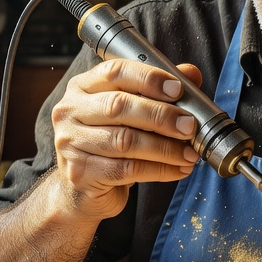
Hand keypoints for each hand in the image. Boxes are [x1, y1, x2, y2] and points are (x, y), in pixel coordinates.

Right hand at [48, 59, 201, 220]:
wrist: (82, 189)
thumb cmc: (109, 142)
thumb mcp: (131, 112)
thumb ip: (157, 90)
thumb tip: (190, 74)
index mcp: (82, 86)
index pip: (114, 72)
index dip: (148, 78)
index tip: (178, 90)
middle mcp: (70, 111)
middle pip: (119, 106)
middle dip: (161, 116)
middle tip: (189, 126)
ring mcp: (71, 142)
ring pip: (124, 141)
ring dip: (165, 148)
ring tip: (190, 153)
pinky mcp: (80, 172)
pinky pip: (127, 169)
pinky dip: (159, 170)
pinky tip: (179, 170)